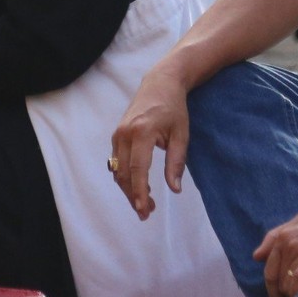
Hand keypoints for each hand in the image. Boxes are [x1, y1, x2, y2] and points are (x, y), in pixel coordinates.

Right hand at [110, 64, 190, 218]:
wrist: (160, 83)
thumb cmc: (174, 109)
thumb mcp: (181, 135)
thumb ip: (176, 162)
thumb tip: (175, 189)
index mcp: (142, 132)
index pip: (138, 169)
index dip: (140, 192)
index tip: (144, 210)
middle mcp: (125, 133)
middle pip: (124, 173)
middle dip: (133, 195)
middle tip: (146, 213)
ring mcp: (118, 133)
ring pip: (118, 170)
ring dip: (128, 188)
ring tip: (145, 204)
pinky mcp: (117, 135)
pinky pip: (117, 162)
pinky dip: (125, 177)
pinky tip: (138, 186)